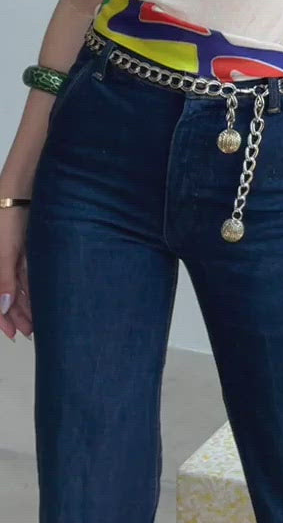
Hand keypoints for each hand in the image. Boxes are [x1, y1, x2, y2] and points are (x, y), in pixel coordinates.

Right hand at [0, 209, 32, 341]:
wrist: (22, 188)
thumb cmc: (7, 215)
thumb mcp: (5, 250)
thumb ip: (4, 278)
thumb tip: (4, 307)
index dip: (1, 318)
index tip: (12, 334)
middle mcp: (0, 262)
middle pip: (6, 295)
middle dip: (17, 315)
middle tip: (30, 332)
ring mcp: (11, 255)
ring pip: (17, 286)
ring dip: (26, 303)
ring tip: (36, 321)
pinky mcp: (24, 247)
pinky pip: (26, 272)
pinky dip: (32, 286)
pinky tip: (40, 298)